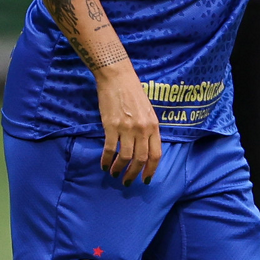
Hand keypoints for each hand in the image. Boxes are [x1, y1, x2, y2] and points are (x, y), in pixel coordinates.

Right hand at [96, 64, 161, 185]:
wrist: (117, 77)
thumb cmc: (133, 92)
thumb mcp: (148, 111)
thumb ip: (148, 130)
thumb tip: (144, 149)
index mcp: (154, 126)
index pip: (156, 154)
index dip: (151, 170)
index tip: (145, 180)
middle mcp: (142, 129)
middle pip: (140, 159)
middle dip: (134, 174)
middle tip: (127, 182)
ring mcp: (127, 128)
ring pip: (125, 157)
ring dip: (119, 169)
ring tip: (114, 174)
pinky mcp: (111, 126)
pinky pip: (109, 149)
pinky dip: (106, 160)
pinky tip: (103, 165)